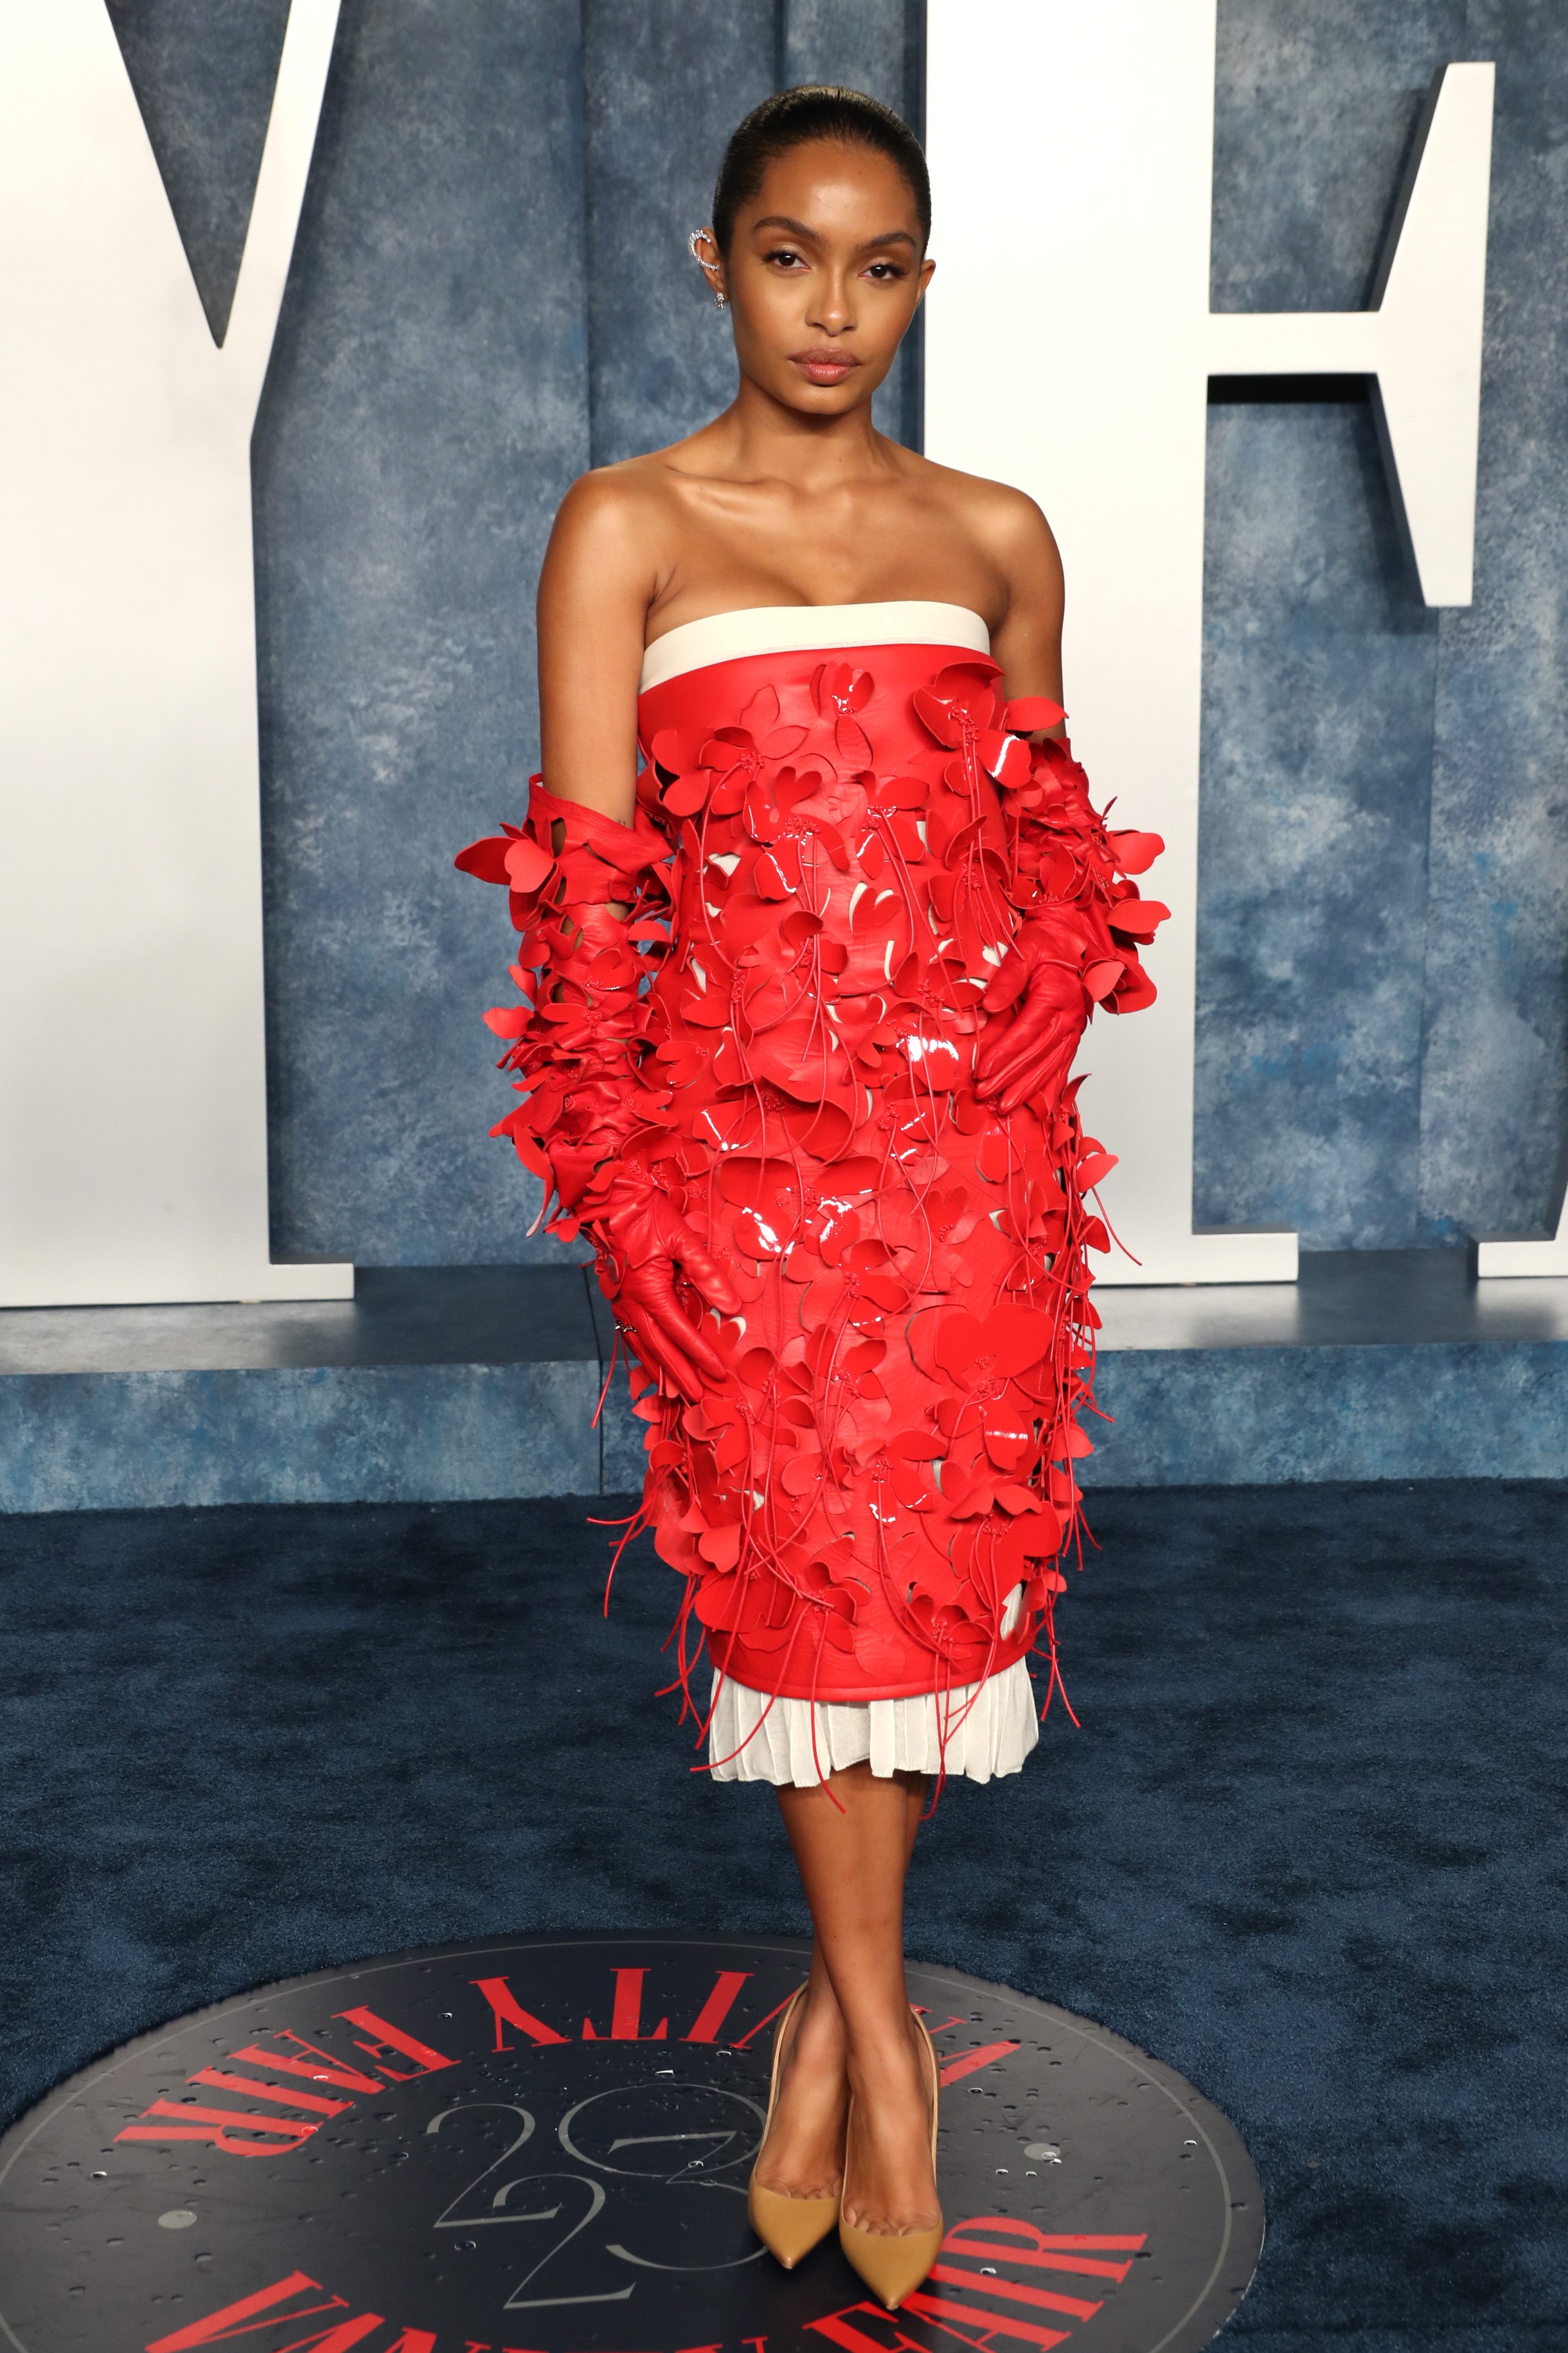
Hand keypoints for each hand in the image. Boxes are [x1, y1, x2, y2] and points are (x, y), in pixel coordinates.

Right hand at [593, 1170, 741, 1402]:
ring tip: (677, 1392)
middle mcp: (631, 1304)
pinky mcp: (616, 1300)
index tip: (719, 1373)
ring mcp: (620, 1304)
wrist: (605, 1200)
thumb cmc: (645, 1214)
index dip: (701, 1355)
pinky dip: (644, 1354)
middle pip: (659, 1349)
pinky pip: (631, 1335)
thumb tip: (732, 1306)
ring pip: (642, 1347)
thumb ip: (707, 1274)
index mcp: (649, 1291)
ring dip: (661, 1371)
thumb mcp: (682, 1239)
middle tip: (699, 1398)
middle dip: (681, 1375)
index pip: (680, 1332)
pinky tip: (654, 1364)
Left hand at [974, 916, 1121, 1117]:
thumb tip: (990, 1005)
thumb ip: (1007, 977)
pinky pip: (1063, 1064)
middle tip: (986, 1095)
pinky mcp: (1073, 1033)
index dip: (1003, 1054)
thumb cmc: (1046, 941)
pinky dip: (1051, 1085)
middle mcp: (1069, 1017)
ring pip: (1050, 1065)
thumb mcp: (1024, 949)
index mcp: (1056, 996)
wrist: (1071, 934)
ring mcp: (1074, 1028)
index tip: (981, 1071)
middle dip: (1010, 1079)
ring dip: (1028, 1088)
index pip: (1025, 1033)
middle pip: (1037, 1055)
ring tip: (1006, 1107)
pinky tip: (1039, 1103)